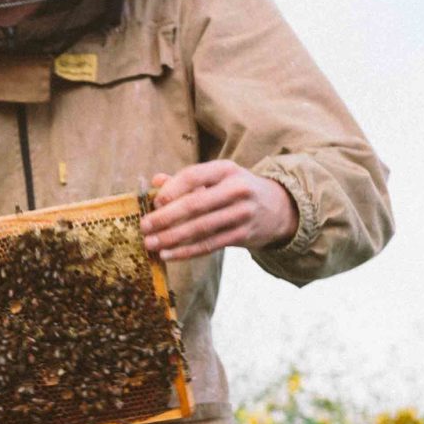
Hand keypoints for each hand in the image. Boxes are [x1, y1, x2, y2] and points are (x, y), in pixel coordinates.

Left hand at [140, 161, 297, 262]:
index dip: (172, 189)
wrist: (278, 208)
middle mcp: (236, 189)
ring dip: (172, 238)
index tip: (154, 202)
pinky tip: (168, 254)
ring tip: (151, 243)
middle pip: (196, 204)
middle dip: (166, 217)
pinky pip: (209, 245)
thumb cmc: (237, 190)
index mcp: (226, 169)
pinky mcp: (243, 234)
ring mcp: (242, 213)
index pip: (194, 175)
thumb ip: (188, 180)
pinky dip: (186, 251)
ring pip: (201, 228)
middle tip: (144, 226)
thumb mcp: (218, 177)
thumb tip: (156, 181)